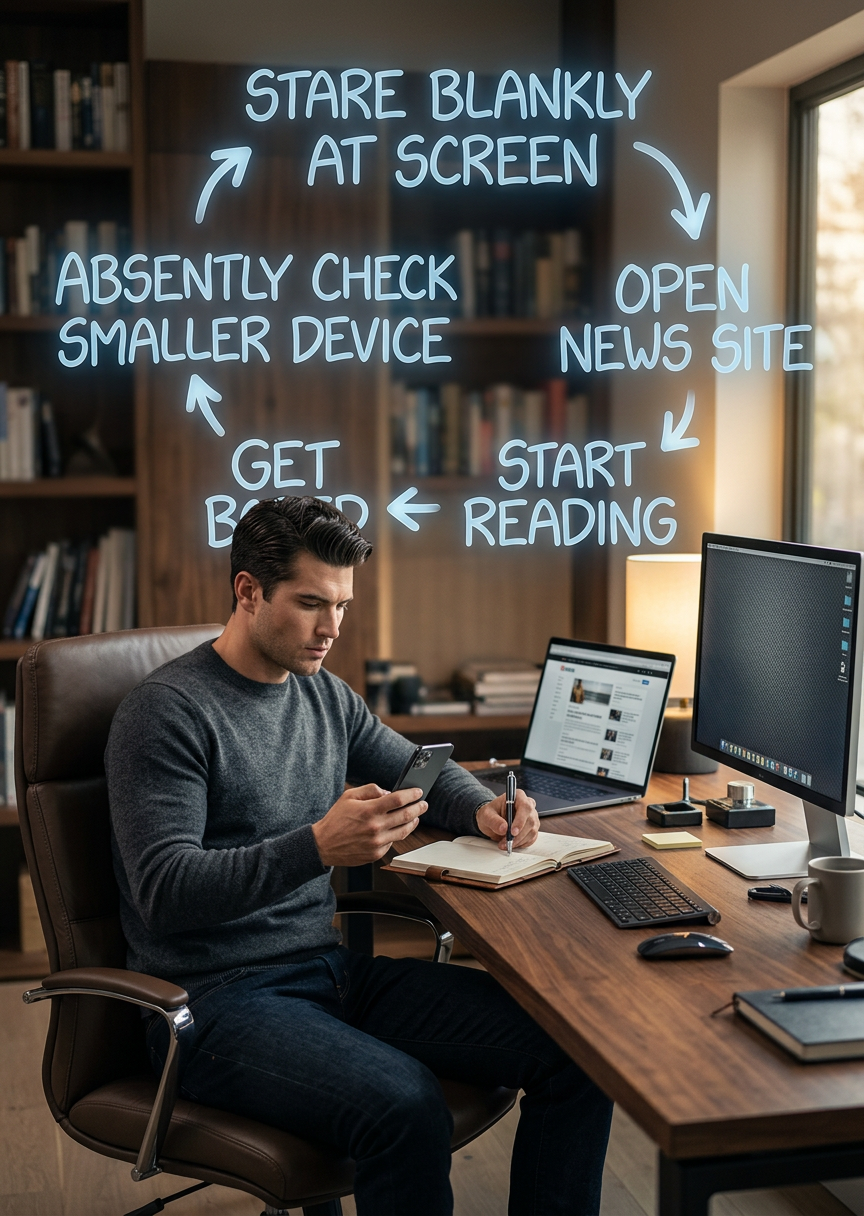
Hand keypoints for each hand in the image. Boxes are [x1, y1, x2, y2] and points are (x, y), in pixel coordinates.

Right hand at [312, 784, 426, 866]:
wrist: (323, 845)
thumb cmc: (335, 820)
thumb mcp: (349, 796)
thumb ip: (370, 790)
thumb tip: (388, 792)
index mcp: (369, 810)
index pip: (398, 800)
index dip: (411, 794)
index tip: (418, 791)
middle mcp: (375, 827)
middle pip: (406, 815)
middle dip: (419, 808)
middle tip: (423, 804)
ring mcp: (377, 843)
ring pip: (404, 831)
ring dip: (413, 822)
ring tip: (416, 816)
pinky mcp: (376, 854)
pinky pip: (393, 842)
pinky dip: (397, 834)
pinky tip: (397, 828)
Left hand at [476, 789, 538, 850]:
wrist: (491, 820)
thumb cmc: (490, 814)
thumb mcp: (486, 815)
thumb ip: (494, 821)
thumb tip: (503, 828)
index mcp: (518, 796)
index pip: (525, 807)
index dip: (520, 820)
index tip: (513, 832)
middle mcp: (528, 805)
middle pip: (530, 821)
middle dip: (518, 835)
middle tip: (506, 842)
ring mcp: (532, 817)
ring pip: (532, 831)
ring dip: (519, 841)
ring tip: (505, 844)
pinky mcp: (532, 828)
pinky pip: (531, 838)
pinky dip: (522, 843)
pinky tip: (512, 843)